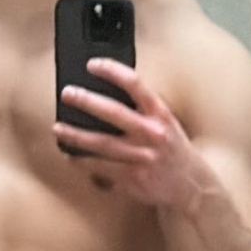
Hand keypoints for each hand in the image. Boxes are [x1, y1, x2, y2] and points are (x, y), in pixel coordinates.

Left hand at [56, 59, 210, 211]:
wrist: (191, 185)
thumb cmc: (173, 149)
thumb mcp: (166, 122)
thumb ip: (143, 109)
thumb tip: (105, 96)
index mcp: (160, 114)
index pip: (135, 84)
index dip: (112, 71)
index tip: (92, 65)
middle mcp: (152, 133)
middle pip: (113, 113)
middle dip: (87, 101)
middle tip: (67, 94)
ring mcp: (142, 157)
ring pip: (101, 144)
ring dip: (76, 136)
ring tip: (58, 129)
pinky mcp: (133, 177)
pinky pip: (101, 168)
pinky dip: (83, 162)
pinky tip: (71, 157)